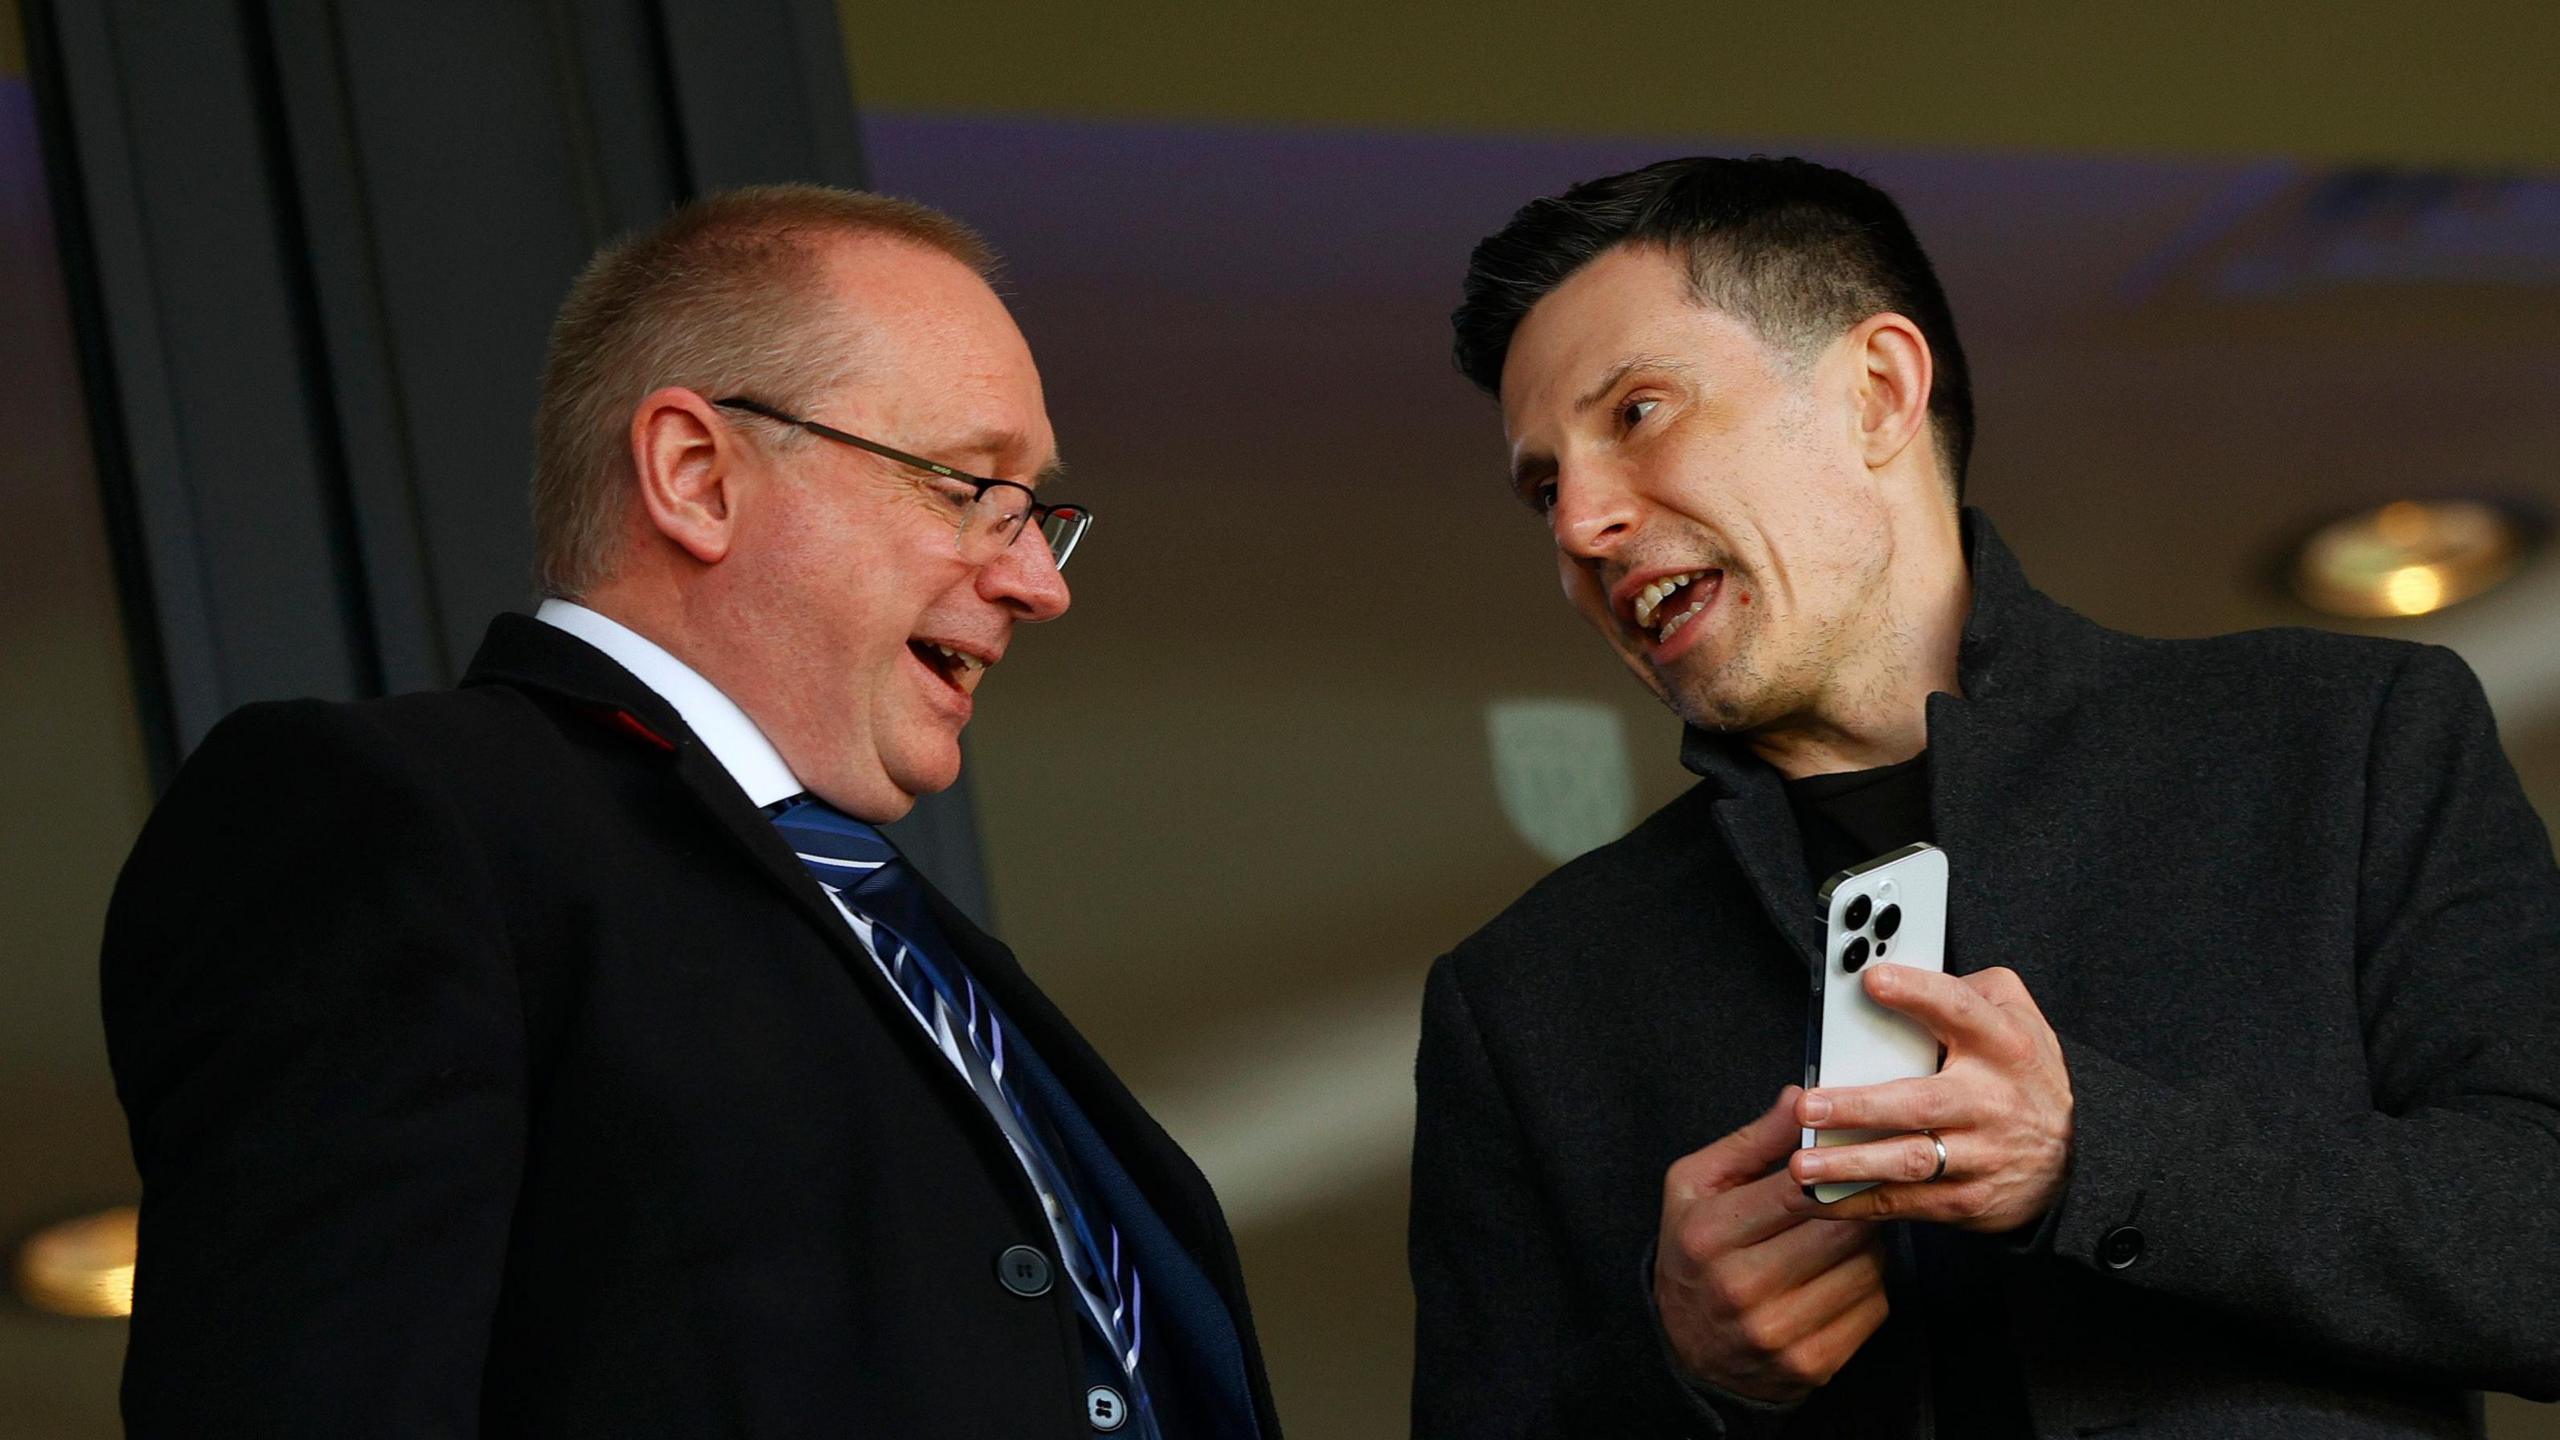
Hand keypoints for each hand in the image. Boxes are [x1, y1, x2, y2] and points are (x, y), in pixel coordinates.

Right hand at [1655, 1086, 1889, 1402]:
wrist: (1688, 1351)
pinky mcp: (1813, 1365)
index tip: (1852, 1151)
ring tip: (1842, 1233)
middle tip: (1856, 1190)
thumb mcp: (1696, 1186)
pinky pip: (1874, 1307)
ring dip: (1867, 1243)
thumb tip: (1800, 1098)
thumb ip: (1751, 1141)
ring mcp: (1779, 1333)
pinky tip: (1841, 1274)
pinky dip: (1869, 1284)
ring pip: (1867, 1267)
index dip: (1835, 1166)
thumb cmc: (1693, 1253)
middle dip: (1858, 1204)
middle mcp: (1741, 1289)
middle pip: (1842, 1229)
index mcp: (1708, 1235)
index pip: (1796, 1190)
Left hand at [1786, 965, 2072, 1231]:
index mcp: (2004, 1045)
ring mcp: (1983, 1154)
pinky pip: (1908, 1202)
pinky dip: (1861, 1201)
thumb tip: (1904, 972)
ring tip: (1802, 1164)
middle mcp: (1994, 1100)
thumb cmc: (2025, 1075)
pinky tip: (1821, 1196)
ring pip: (1911, 1160)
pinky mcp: (1969, 1198)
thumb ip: (1969, 990)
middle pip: (1921, 1102)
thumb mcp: (2019, 1018)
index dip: (1918, 993)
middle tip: (1809, 1104)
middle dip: (1860, 1107)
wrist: (2081, 1157)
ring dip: (1852, 1163)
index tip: (1872, 980)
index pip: (1960, 1010)